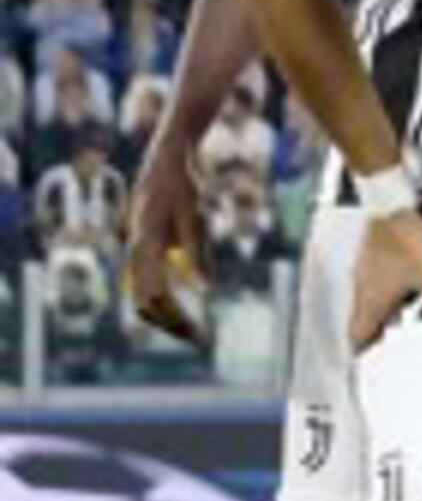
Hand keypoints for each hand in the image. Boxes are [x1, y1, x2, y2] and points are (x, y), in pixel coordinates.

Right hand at [123, 146, 210, 345]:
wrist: (166, 162)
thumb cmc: (183, 187)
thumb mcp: (195, 217)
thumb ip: (198, 251)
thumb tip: (206, 288)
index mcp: (145, 243)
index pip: (154, 293)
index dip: (174, 316)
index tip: (196, 331)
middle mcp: (135, 250)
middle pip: (144, 300)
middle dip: (169, 322)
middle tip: (199, 338)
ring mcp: (136, 251)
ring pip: (142, 295)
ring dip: (166, 316)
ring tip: (193, 331)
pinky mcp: (143, 250)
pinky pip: (149, 285)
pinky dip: (164, 303)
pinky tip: (183, 315)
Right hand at [347, 208, 421, 352]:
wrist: (391, 199)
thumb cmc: (404, 237)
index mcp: (370, 301)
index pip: (358, 339)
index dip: (364, 359)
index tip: (371, 374)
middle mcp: (363, 290)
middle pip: (366, 326)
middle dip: (380, 343)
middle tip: (394, 357)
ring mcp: (367, 273)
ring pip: (376, 306)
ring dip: (390, 320)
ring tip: (410, 331)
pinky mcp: (376, 259)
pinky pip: (383, 289)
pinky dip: (396, 300)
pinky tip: (415, 297)